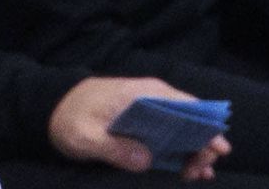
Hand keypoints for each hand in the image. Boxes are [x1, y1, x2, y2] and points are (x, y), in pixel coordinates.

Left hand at [48, 77, 229, 180]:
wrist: (50, 109)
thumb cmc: (67, 117)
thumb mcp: (84, 135)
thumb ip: (113, 147)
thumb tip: (145, 161)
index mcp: (142, 94)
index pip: (185, 105)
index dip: (205, 126)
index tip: (217, 148)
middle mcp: (151, 99)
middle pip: (190, 120)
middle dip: (202, 145)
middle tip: (203, 170)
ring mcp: (148, 112)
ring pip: (182, 130)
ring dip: (193, 151)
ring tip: (198, 175)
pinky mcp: (141, 125)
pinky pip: (168, 137)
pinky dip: (180, 153)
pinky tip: (188, 171)